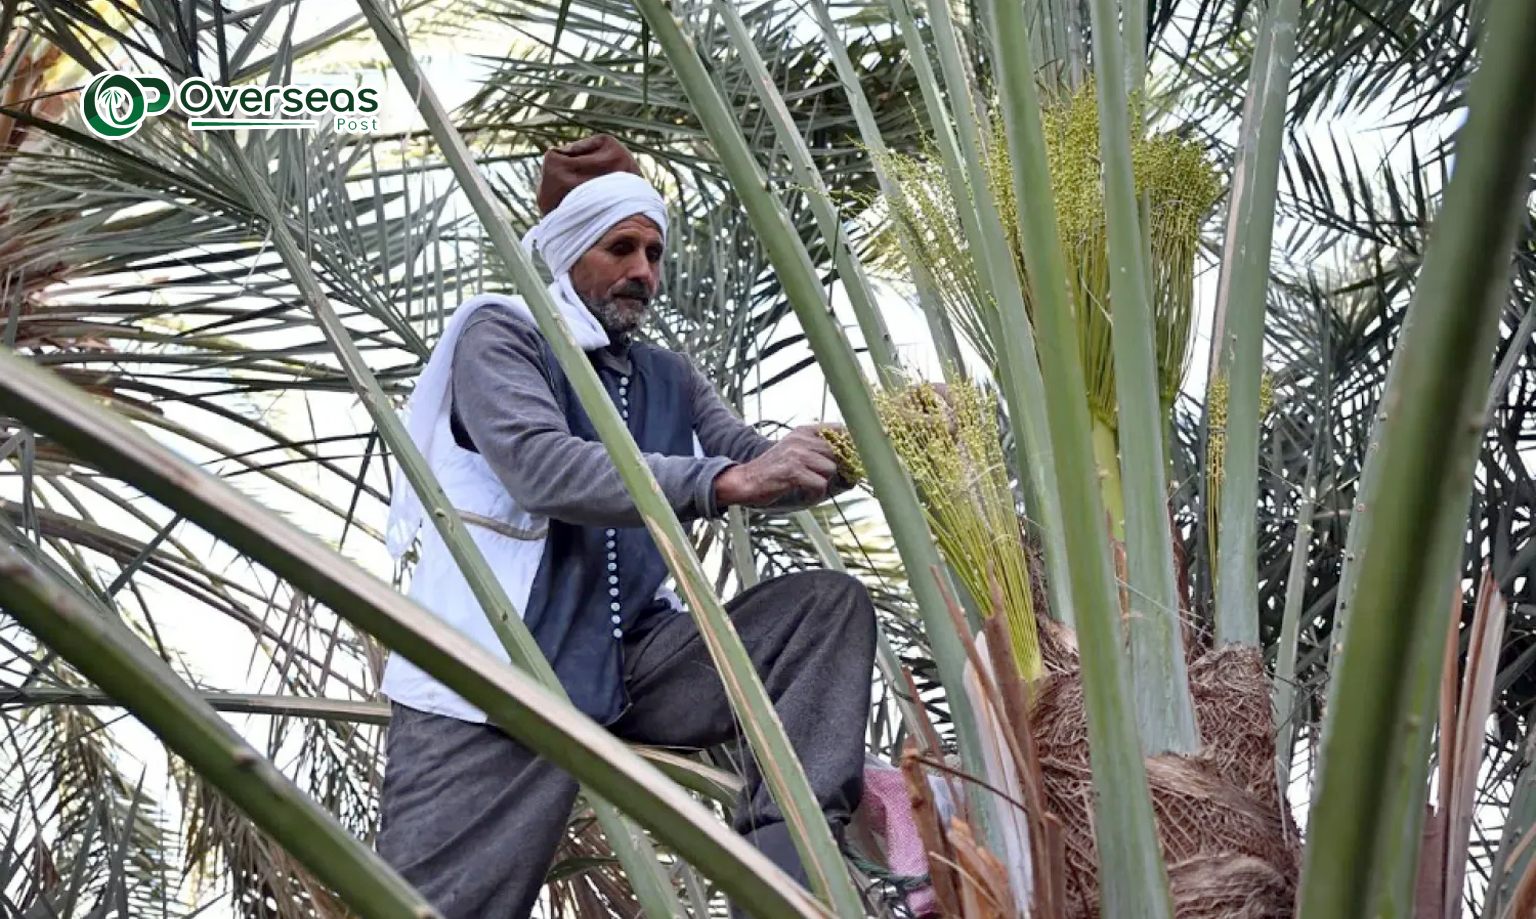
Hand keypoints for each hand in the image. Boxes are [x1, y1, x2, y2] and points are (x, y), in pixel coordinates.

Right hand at [714, 424, 840, 507]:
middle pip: (838, 453)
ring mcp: (798, 454)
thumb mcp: (795, 451)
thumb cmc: (774, 470)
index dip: (851, 443)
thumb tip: (851, 464)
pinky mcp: (794, 471)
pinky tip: (805, 494)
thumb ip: (819, 452)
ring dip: (824, 483)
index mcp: (804, 431)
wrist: (746, 480)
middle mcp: (802, 439)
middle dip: (838, 470)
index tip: (854, 457)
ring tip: (810, 487)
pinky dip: (815, 494)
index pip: (840, 429)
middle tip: (825, 480)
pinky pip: (820, 484)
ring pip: (831, 469)